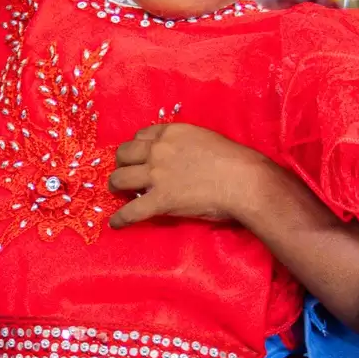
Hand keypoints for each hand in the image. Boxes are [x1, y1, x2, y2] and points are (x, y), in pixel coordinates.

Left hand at [109, 122, 264, 227]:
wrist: (243, 180)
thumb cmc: (234, 160)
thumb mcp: (205, 139)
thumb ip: (186, 144)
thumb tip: (182, 157)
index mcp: (171, 133)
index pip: (140, 136)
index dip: (136, 147)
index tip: (138, 157)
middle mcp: (158, 150)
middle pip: (124, 154)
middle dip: (122, 164)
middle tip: (127, 174)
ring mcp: (156, 175)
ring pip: (119, 179)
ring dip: (116, 186)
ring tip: (118, 194)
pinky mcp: (159, 200)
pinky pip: (130, 211)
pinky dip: (120, 219)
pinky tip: (115, 224)